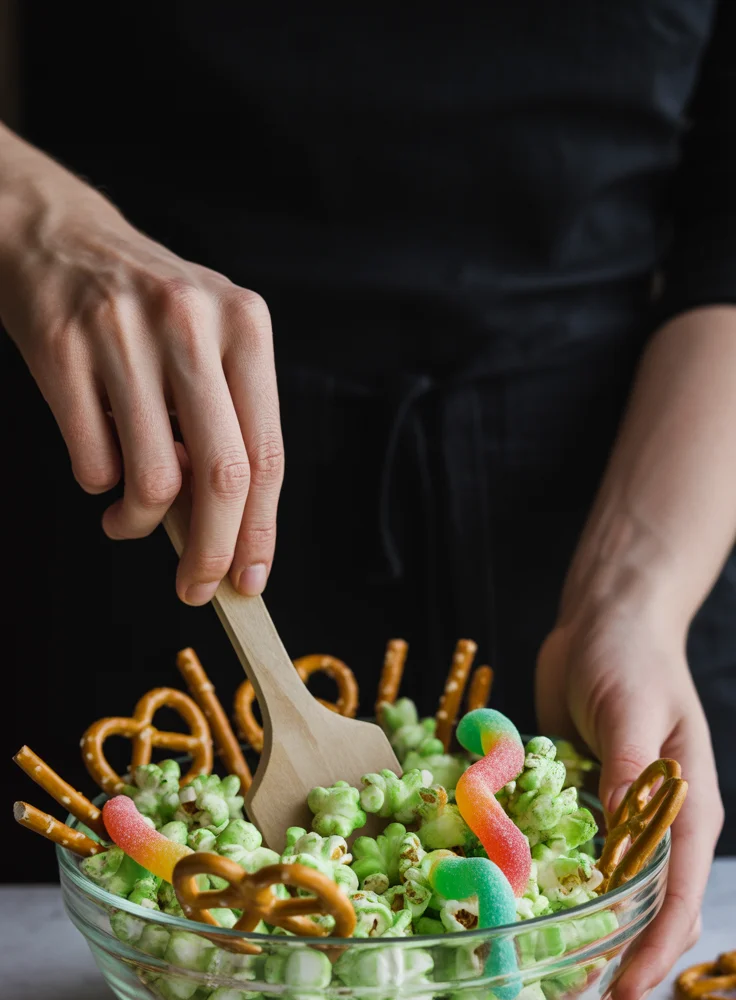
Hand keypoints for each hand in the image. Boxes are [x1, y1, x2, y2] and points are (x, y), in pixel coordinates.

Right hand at [0, 146, 282, 602]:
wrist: (54, 237)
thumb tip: (229, 535)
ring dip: (141, 524)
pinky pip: (92, 464)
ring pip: (152, 480)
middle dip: (210, 551)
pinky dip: (99, 487)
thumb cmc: (145, 311)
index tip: (251, 579)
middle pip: (221, 475)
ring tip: (128, 520)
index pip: (266, 453)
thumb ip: (225, 426)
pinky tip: (99, 465)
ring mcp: (122, 332)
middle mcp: (190, 321)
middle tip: (195, 587)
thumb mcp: (206, 344)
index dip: (261, 530)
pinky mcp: (61, 349)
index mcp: (244, 323)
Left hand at [536, 601, 722, 999]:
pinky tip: (525, 928)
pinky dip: (557, 901)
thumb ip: (632, 770)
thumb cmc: (631, 658)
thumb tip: (624, 835)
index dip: (652, 953)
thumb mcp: (633, 709)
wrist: (604, 622)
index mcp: (688, 809)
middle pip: (650, 916)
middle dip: (623, 971)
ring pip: (612, 903)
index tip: (620, 996)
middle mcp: (658, 827)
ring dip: (589, 947)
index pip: (678, 898)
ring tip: (554, 993)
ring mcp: (620, 822)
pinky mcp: (583, 809)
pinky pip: (573, 867)